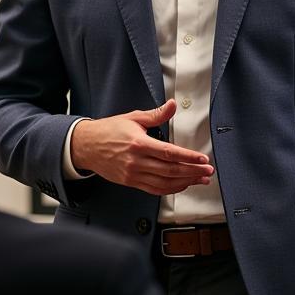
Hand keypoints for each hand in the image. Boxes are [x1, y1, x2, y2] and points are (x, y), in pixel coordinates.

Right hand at [70, 99, 213, 196]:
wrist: (86, 146)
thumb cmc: (109, 130)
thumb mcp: (133, 118)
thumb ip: (156, 114)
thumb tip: (173, 105)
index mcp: (139, 144)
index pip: (169, 153)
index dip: (188, 158)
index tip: (203, 159)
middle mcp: (137, 162)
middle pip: (170, 170)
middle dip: (192, 172)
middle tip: (208, 171)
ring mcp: (133, 174)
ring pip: (165, 183)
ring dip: (186, 183)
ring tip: (200, 180)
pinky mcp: (131, 182)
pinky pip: (155, 189)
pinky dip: (171, 189)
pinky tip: (182, 185)